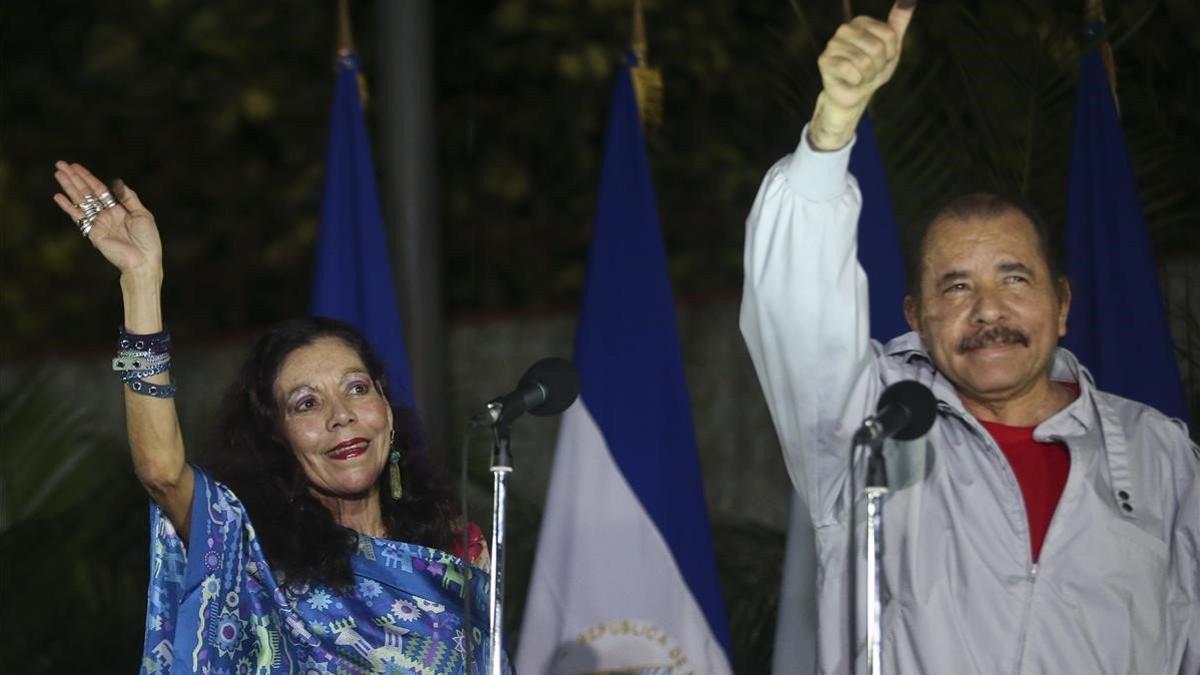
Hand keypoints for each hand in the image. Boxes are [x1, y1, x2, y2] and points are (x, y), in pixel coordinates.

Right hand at [52, 161, 161, 278]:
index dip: (88, 177)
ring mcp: (98, 223)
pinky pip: (78, 217)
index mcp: (118, 209)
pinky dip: (68, 207)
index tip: (75, 166)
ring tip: (58, 174)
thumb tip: (116, 182)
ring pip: (80, 201)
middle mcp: (106, 214)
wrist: (143, 260)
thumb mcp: (142, 214)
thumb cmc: (148, 239)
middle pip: (87, 192)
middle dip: (74, 178)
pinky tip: (58, 196)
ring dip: (69, 187)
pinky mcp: (92, 233)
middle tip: (60, 164)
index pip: (99, 189)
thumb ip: (128, 198)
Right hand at [809, 1, 915, 149]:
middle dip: (878, 67)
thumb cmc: (873, 70)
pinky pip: (849, 70)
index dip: (890, 54)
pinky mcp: (824, 60)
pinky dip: (855, 81)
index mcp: (861, 22)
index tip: (882, 59)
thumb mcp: (891, 49)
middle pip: (877, 48)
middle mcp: (845, 29)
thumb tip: (908, 0)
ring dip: (867, 76)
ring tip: (860, 76)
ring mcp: (832, 43)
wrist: (855, 94)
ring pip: (863, 62)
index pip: (889, 35)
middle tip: (870, 71)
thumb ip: (898, 24)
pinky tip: (850, 80)